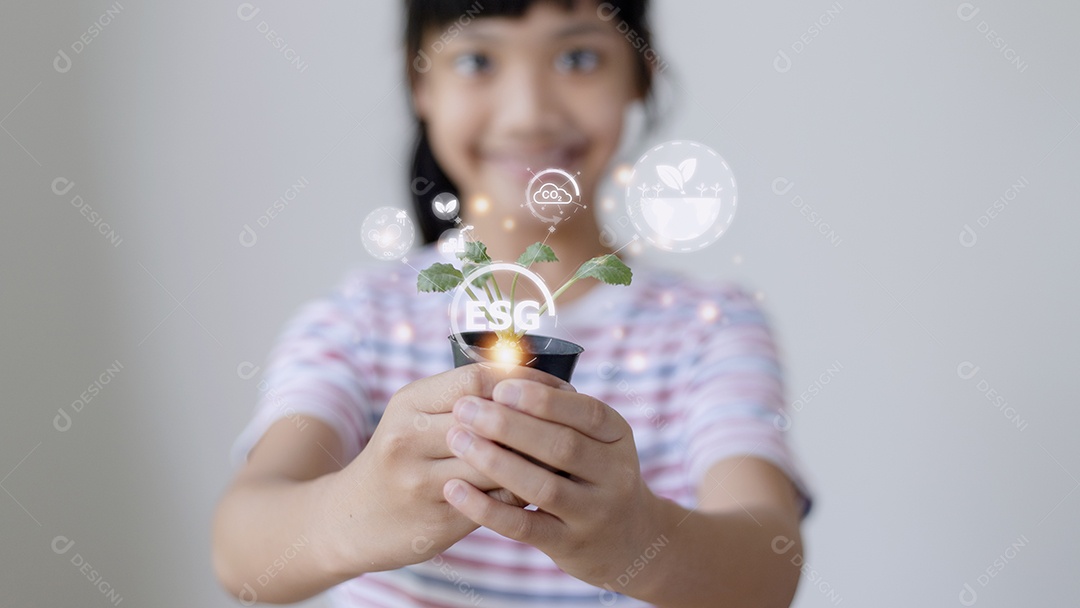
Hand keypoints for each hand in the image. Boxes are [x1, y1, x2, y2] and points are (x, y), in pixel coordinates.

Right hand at [327, 364, 573, 572]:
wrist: (353, 517)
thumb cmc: (402, 455)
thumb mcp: (416, 413)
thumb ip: (464, 396)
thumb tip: (531, 376)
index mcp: (409, 402)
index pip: (478, 379)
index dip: (524, 381)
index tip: (556, 386)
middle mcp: (409, 438)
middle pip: (490, 420)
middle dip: (536, 420)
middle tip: (571, 420)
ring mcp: (420, 482)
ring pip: (497, 463)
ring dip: (535, 458)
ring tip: (564, 451)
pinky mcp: (436, 520)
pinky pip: (494, 501)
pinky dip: (521, 490)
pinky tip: (539, 484)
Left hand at [442, 377, 664, 585]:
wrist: (628, 540)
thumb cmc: (593, 474)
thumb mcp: (596, 439)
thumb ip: (559, 412)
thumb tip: (500, 373)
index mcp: (618, 436)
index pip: (586, 412)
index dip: (543, 400)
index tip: (500, 386)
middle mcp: (614, 474)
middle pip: (561, 446)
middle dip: (509, 425)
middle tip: (466, 409)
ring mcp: (593, 513)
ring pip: (543, 486)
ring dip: (496, 461)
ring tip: (457, 440)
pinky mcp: (569, 544)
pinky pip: (524, 526)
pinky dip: (487, 508)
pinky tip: (455, 490)